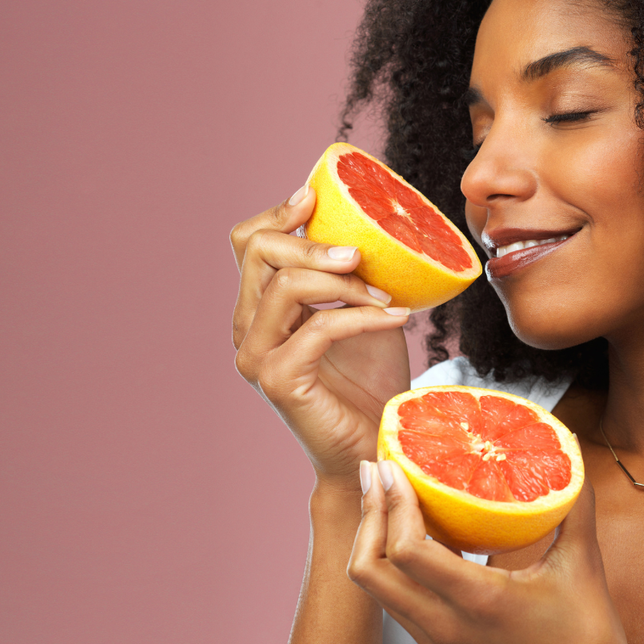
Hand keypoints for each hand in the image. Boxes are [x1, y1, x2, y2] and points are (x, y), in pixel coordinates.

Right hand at [231, 185, 412, 492]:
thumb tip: (371, 225)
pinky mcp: (279, 380)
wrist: (376, 446)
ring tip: (385, 294)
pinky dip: (361, 316)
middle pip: (258, 252)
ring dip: (343, 282)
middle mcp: (247, 330)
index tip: (315, 198)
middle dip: (314, 244)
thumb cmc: (370, 383)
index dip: (278, 213)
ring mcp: (257, 358)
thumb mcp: (361, 311)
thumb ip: (348, 275)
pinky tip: (396, 318)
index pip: (248, 243)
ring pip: (285, 285)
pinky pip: (319, 327)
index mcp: (259, 309)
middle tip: (361, 255)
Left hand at [348, 461, 630, 643]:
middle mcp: (446, 626)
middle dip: (368, 514)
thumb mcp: (583, 564)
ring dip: (373, 536)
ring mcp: (436, 640)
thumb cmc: (587, 633)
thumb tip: (571, 455)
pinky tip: (410, 528)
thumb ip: (574, 506)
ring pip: (375, 587)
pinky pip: (393, 598)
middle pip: (369, 571)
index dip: (392, 505)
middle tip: (374, 471)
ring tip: (384, 493)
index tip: (393, 467)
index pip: (406, 552)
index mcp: (479, 602)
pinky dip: (389, 559)